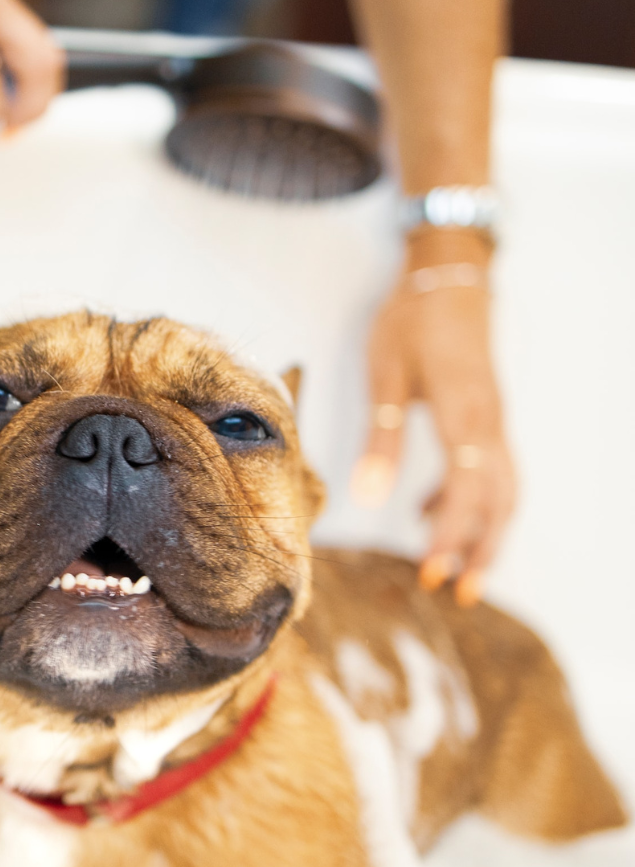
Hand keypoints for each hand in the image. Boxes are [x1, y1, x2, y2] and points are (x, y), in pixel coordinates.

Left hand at [351, 230, 516, 605]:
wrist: (449, 273)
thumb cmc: (413, 319)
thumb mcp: (386, 374)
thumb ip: (381, 436)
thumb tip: (367, 495)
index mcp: (465, 417)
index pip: (467, 493)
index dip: (452, 538)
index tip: (432, 573)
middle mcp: (489, 425)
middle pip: (498, 502)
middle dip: (480, 550)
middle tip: (460, 593)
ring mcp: (493, 420)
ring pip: (501, 490)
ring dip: (483, 532)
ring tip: (459, 570)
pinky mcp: (486, 415)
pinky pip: (489, 469)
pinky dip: (469, 499)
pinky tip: (428, 511)